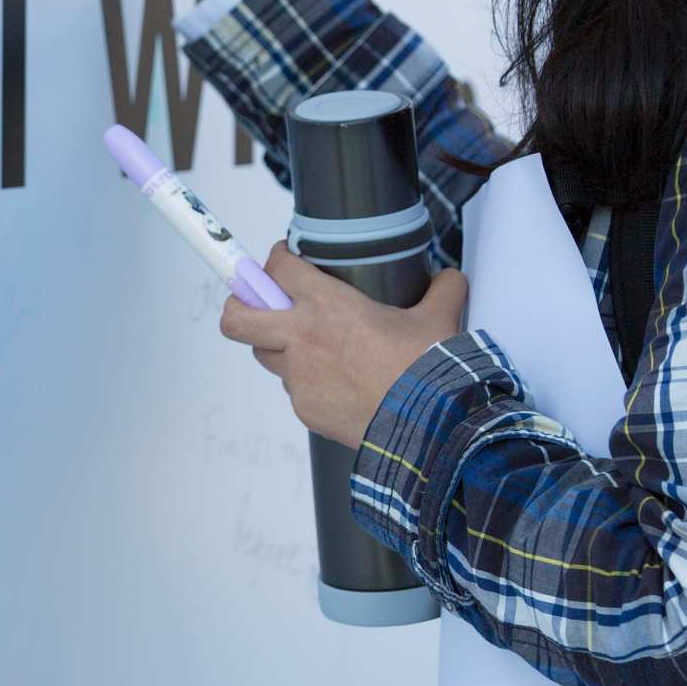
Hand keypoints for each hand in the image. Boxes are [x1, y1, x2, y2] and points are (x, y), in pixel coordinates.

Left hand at [218, 243, 467, 450]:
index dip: (276, 259)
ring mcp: (298, 377)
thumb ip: (442, 289)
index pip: (278, 268)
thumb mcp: (438, 318)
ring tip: (311, 348)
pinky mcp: (304, 408)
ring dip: (279, 347)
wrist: (424, 426)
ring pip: (265, 354)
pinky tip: (338, 384)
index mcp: (327, 304)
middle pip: (236, 317)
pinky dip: (308, 383)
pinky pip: (294, 390)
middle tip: (258, 303)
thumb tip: (449, 279)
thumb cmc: (424, 370)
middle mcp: (301, 337)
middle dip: (239, 305)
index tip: (284, 260)